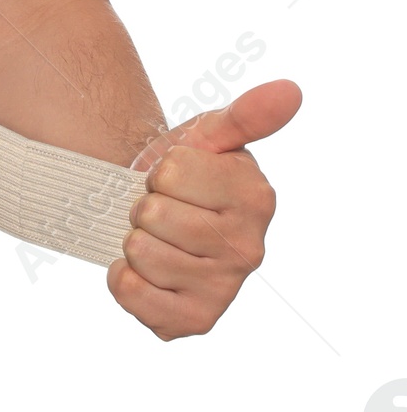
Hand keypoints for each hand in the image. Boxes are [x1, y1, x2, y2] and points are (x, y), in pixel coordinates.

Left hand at [107, 78, 300, 340]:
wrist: (151, 211)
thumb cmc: (182, 171)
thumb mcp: (208, 135)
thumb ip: (245, 115)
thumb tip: (290, 90)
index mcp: (256, 199)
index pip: (170, 171)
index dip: (159, 170)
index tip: (174, 177)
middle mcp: (248, 250)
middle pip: (152, 214)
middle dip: (143, 204)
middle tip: (162, 209)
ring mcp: (222, 290)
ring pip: (139, 252)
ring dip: (132, 240)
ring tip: (155, 237)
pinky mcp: (192, 321)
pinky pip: (130, 292)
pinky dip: (121, 276)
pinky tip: (144, 270)